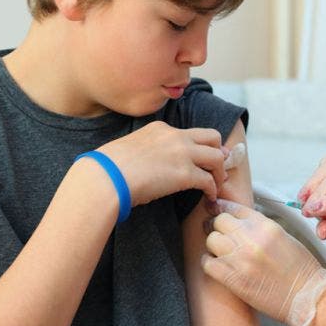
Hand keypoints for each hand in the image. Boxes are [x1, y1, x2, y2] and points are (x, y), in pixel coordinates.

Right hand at [94, 121, 226, 205]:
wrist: (107, 177)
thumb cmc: (109, 167)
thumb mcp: (130, 148)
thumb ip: (145, 151)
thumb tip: (146, 165)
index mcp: (161, 128)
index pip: (189, 133)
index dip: (199, 146)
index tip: (202, 157)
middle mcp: (176, 136)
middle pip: (212, 137)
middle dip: (218, 151)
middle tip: (218, 168)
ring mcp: (182, 153)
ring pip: (217, 157)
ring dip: (219, 172)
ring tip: (216, 185)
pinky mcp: (185, 174)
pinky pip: (209, 180)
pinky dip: (212, 189)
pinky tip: (209, 197)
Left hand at [202, 200, 325, 325]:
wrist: (305, 296)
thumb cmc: (300, 270)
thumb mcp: (284, 236)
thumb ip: (260, 227)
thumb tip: (241, 223)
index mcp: (265, 226)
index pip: (234, 208)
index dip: (221, 207)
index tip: (214, 209)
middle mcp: (251, 239)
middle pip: (219, 221)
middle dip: (217, 225)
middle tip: (217, 231)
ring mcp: (240, 258)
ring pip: (211, 240)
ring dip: (214, 245)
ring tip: (220, 250)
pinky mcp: (233, 278)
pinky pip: (208, 263)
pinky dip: (209, 262)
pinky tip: (217, 264)